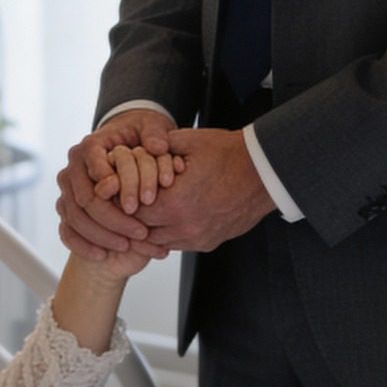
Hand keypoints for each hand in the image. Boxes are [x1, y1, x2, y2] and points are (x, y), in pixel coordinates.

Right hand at [56, 112, 175, 262]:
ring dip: (101, 236)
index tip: (141, 205)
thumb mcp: (150, 128)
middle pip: (85, 199)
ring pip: (75, 218)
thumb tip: (158, 146)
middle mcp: (73, 169)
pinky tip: (102, 255)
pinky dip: (82, 245)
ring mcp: (66, 191)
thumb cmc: (136, 139)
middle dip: (112, 219)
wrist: (123, 151)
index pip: (96, 168)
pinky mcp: (66, 210)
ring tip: (127, 246)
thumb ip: (155, 134)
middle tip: (140, 232)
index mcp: (89, 146)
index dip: (117, 188)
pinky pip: (67, 232)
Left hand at [131, 128, 272, 252]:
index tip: (121, 191)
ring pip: (160, 243)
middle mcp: (185, 226)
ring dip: (152, 228)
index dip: (124, 200)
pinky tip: (171, 217)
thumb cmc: (229, 154)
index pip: (133, 211)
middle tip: (130, 203)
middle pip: (143, 231)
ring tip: (150, 210)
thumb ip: (156, 148)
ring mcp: (199, 237)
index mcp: (175, 202)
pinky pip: (180, 245)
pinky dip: (171, 234)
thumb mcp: (188, 141)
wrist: (265, 172)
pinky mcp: (210, 242)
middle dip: (135, 217)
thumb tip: (135, 151)